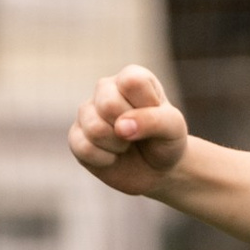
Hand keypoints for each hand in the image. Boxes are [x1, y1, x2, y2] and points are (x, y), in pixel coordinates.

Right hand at [69, 64, 191, 195]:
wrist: (158, 171)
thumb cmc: (166, 141)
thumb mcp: (173, 128)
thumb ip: (153, 120)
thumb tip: (121, 127)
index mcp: (131, 78)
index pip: (131, 82)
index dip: (147, 105)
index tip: (156, 115)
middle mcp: (105, 89)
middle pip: (108, 104)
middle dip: (130, 128)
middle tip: (139, 133)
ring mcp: (87, 112)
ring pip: (94, 128)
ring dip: (118, 145)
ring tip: (126, 144)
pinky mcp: (76, 136)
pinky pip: (84, 148)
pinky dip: (105, 159)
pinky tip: (113, 156)